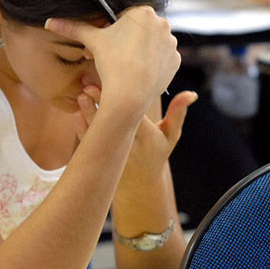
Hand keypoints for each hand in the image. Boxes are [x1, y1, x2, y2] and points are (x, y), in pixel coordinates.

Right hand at [45, 7, 179, 119]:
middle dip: (126, 41)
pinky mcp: (175, 60)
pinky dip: (151, 63)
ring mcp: (171, 43)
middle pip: (140, 30)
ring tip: (125, 66)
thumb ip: (73, 28)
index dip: (114, 30)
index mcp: (143, 12)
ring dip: (139, 51)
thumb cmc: (111, 63)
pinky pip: (161, 58)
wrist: (129, 94)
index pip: (127, 16)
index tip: (107, 43)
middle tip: (112, 56)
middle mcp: (162, 24)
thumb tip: (49, 21)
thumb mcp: (91, 41)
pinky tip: (139, 72)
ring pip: (151, 43)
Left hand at [72, 86, 194, 184]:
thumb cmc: (157, 154)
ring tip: (82, 95)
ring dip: (87, 113)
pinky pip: (87, 142)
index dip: (123, 99)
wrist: (140, 186)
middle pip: (113, 122)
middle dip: (100, 103)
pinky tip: (77, 112)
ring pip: (97, 132)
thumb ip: (178, 112)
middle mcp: (129, 147)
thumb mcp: (171, 135)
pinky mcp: (99, 158)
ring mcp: (112, 154)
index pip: (134, 115)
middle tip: (89, 85)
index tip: (114, 82)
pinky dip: (81, 127)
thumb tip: (192, 93)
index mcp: (147, 138)